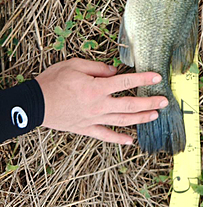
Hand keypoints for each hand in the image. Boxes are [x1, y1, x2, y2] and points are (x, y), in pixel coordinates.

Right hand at [35, 58, 167, 144]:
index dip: (143, 79)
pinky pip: (105, 135)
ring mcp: (93, 119)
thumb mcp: (74, 65)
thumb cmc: (53, 81)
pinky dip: (119, 139)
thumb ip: (97, 67)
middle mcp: (99, 105)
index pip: (125, 82)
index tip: (157, 77)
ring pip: (122, 121)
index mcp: (96, 87)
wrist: (34, 104)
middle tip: (164, 100)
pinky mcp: (86, 128)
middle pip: (129, 105)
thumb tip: (114, 71)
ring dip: (141, 118)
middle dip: (149, 102)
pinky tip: (131, 141)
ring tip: (155, 115)